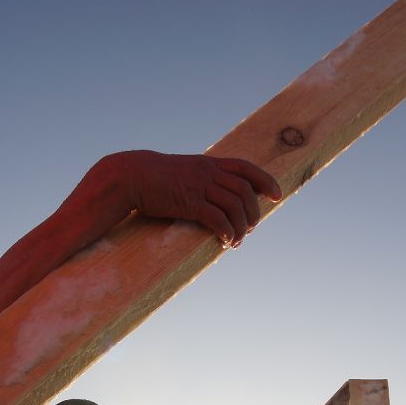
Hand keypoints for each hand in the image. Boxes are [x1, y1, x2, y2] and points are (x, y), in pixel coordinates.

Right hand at [104, 151, 280, 247]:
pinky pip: (217, 218)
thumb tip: (212, 195)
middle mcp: (207, 172)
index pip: (245, 167)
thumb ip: (199, 179)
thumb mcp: (181, 171)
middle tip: (251, 228)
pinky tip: (225, 241)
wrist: (128, 176)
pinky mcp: (188, 203)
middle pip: (244, 190)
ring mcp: (198, 186)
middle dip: (254, 212)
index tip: (277, 195)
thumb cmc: (152, 179)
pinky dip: (227, 231)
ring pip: (234, 206)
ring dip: (242, 227)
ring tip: (237, 241)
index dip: (265, 181)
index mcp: (207, 163)